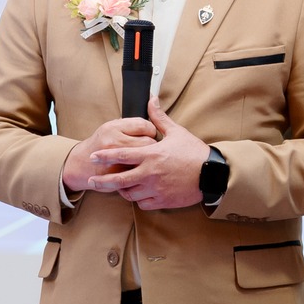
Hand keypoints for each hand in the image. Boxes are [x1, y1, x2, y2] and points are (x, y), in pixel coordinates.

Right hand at [61, 115, 155, 195]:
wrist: (81, 164)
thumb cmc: (100, 144)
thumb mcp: (111, 127)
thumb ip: (130, 124)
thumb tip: (152, 121)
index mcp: (113, 127)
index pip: (144, 125)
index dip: (151, 129)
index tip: (151, 133)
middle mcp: (113, 142)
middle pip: (148, 142)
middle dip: (153, 145)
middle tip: (150, 147)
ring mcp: (115, 160)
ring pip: (145, 158)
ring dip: (149, 158)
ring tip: (145, 157)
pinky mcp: (117, 175)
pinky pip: (139, 171)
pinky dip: (142, 170)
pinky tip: (139, 168)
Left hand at [84, 96, 208, 209]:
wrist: (211, 174)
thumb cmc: (194, 152)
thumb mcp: (176, 132)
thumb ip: (159, 118)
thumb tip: (151, 100)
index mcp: (151, 155)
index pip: (122, 155)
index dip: (105, 156)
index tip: (93, 156)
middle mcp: (150, 173)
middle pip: (119, 180)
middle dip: (102, 181)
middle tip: (92, 180)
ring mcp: (155, 189)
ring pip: (129, 194)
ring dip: (122, 190)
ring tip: (119, 186)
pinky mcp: (162, 201)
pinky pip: (143, 204)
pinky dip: (138, 200)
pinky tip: (138, 194)